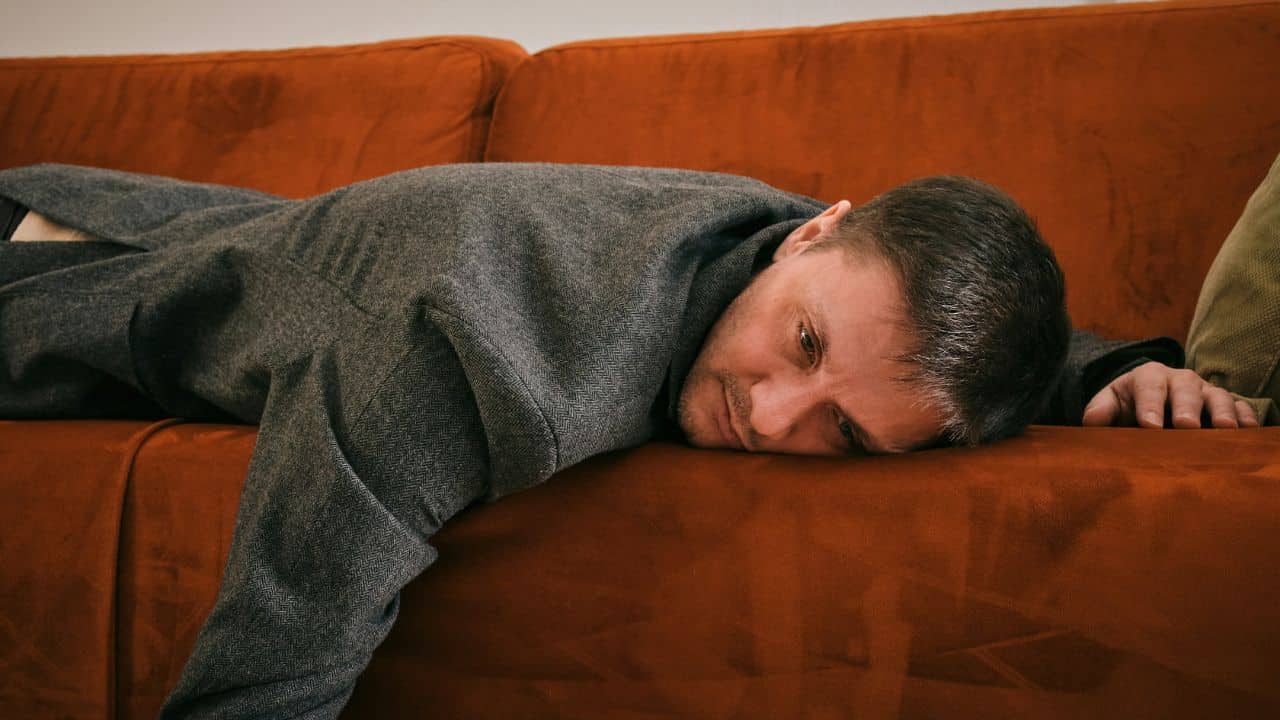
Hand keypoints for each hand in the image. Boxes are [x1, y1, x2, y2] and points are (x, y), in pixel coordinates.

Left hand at [1081, 361, 1259, 428]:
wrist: (1151, 397)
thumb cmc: (1129, 403)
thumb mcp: (1111, 401)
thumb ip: (1100, 410)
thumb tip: (1091, 422)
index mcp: (1148, 377)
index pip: (1148, 387)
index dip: (1149, 405)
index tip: (1149, 426)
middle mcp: (1180, 380)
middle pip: (1186, 389)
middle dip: (1186, 407)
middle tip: (1186, 426)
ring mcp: (1205, 391)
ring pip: (1217, 395)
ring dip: (1221, 411)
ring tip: (1223, 429)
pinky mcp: (1224, 403)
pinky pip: (1240, 405)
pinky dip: (1246, 415)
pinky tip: (1249, 430)